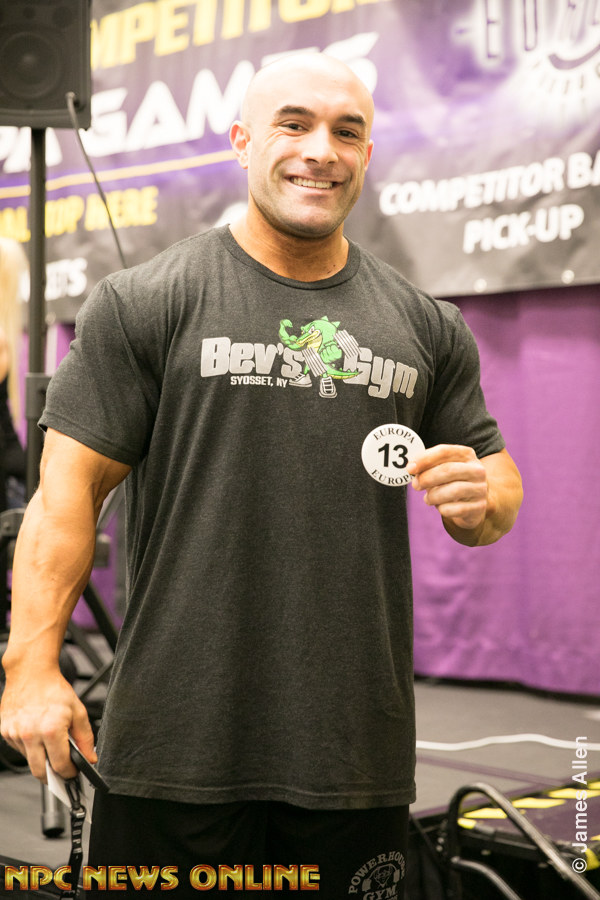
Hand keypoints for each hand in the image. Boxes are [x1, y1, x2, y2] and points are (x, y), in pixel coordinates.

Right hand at [0, 666, 95, 781]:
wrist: (31, 673)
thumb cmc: (54, 689)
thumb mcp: (78, 712)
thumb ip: (85, 738)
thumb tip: (90, 759)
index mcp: (51, 730)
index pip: (60, 766)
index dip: (70, 773)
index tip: (74, 773)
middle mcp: (30, 734)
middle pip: (41, 772)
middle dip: (54, 776)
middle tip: (63, 770)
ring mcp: (15, 734)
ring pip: (29, 761)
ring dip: (41, 759)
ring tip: (50, 744)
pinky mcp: (5, 731)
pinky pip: (19, 749)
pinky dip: (29, 748)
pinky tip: (36, 734)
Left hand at [407, 444, 487, 532]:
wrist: (472, 504)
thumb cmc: (451, 482)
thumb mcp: (441, 470)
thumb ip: (427, 466)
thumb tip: (411, 468)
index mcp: (466, 455)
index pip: (444, 451)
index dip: (425, 459)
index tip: (410, 468)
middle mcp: (477, 470)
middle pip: (448, 470)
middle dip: (427, 478)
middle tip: (415, 485)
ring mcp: (480, 489)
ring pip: (453, 490)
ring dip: (433, 496)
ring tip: (428, 498)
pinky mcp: (479, 507)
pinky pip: (455, 509)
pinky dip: (442, 509)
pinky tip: (440, 507)